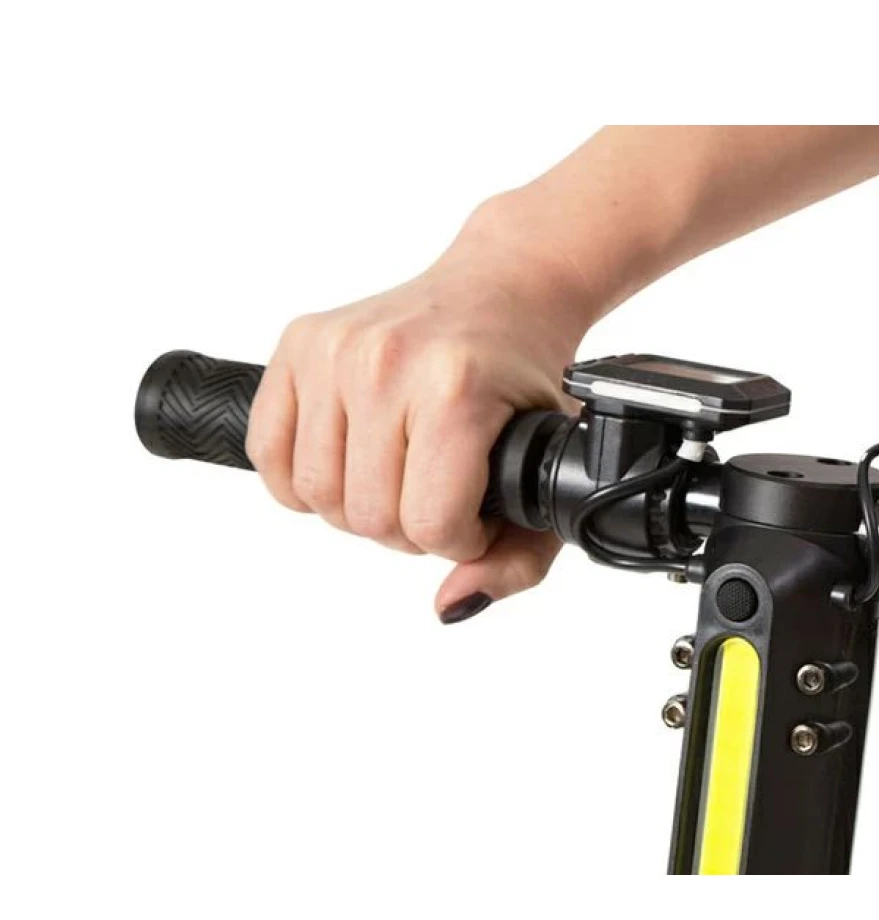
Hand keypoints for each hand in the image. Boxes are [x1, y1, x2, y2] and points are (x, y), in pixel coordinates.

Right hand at [245, 201, 592, 621]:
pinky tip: (347, 463)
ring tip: (396, 475)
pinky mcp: (298, 343)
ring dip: (357, 506)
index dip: (457, 540)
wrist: (500, 290)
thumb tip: (451, 605)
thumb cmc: (524, 375)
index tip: (476, 512)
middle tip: (436, 490)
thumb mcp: (545, 468)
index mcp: (455, 390)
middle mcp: (385, 362)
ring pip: (316, 496)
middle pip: (367, 518)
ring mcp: (334, 349)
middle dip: (407, 527)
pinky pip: (267, 454)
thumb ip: (519, 559)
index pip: (426, 524)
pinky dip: (301, 481)